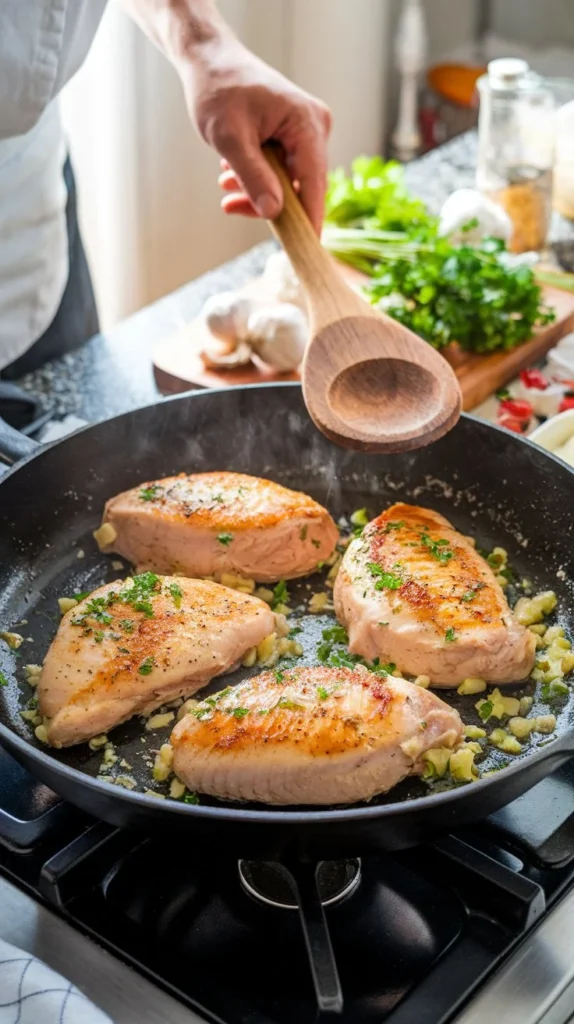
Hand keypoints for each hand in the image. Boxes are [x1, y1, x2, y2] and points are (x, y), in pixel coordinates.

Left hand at [182, 35, 330, 233]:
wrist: (210, 62)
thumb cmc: (218, 90)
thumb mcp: (230, 138)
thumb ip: (253, 176)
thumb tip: (274, 213)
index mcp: (307, 124)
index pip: (314, 183)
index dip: (308, 219)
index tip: (303, 250)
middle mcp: (314, 128)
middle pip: (300, 185)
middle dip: (268, 202)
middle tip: (231, 206)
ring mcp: (305, 133)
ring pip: (287, 181)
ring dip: (256, 190)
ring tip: (225, 185)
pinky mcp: (293, 137)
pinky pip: (281, 170)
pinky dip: (257, 177)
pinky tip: (231, 174)